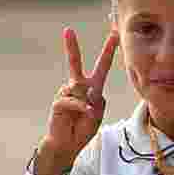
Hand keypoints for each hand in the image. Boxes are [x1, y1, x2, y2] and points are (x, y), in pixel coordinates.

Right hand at [37, 28, 118, 174]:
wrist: (68, 144)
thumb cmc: (83, 127)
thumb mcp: (98, 113)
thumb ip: (98, 101)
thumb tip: (90, 91)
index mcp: (92, 88)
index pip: (101, 66)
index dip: (108, 51)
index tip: (114, 34)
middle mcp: (78, 87)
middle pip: (74, 64)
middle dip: (71, 47)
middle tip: (67, 30)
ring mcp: (66, 94)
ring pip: (79, 88)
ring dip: (89, 104)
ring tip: (88, 116)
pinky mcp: (59, 103)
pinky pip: (74, 101)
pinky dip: (82, 109)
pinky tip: (85, 115)